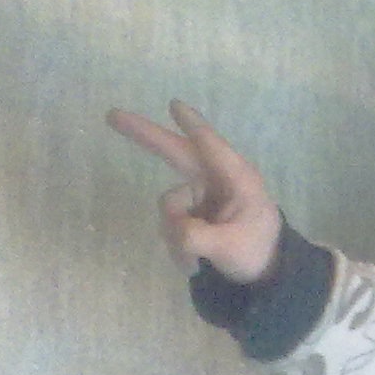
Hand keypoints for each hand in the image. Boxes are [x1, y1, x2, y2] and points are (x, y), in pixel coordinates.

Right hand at [108, 100, 283, 283]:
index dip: (193, 126)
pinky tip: (193, 262)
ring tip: (196, 260)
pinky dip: (177, 245)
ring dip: (175, 235)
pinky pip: (170, 224)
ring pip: (169, 208)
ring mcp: (200, 196)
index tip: (175, 104)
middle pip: (176, 152)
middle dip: (146, 135)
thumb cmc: (257, 250)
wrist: (262, 270)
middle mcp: (216, 180)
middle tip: (112, 115)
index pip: (212, 147)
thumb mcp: (231, 248)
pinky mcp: (190, 212)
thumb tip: (173, 227)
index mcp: (237, 179)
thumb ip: (198, 237)